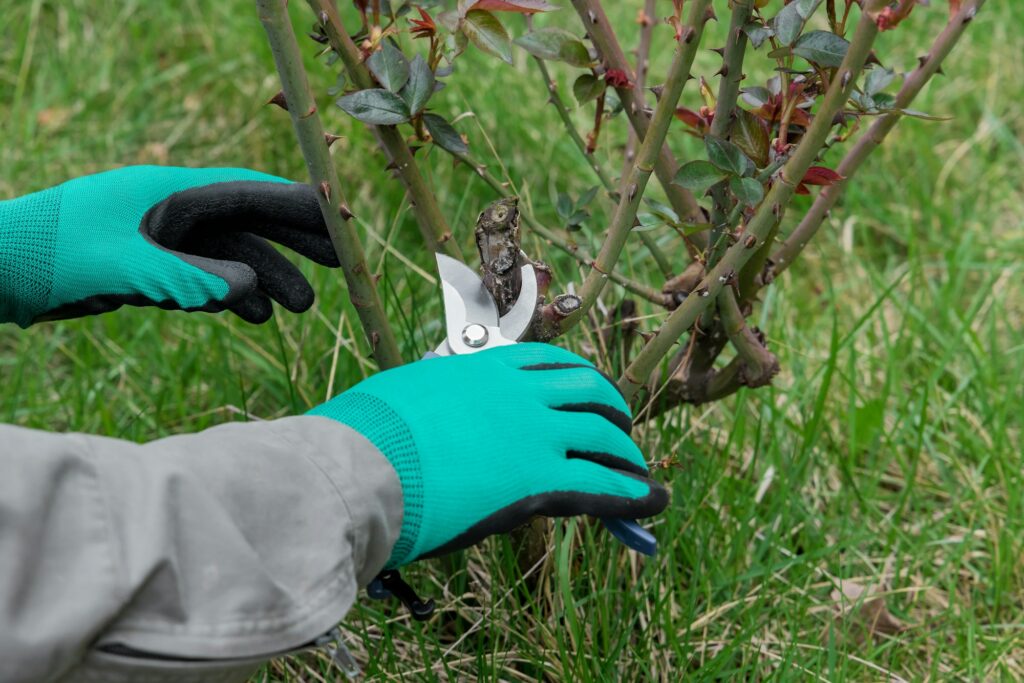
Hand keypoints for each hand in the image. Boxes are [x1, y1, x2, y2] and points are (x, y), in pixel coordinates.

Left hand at [0, 166, 338, 326]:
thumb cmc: (52, 254)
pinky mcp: (151, 266)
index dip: (294, 206)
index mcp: (168, 193)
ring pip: (230, 256)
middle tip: (339, 262)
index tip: (337, 221)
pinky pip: (205, 278)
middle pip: (248, 221)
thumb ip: (187, 276)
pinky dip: (231, 295)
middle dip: (293, 242)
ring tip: (302, 308)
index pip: (246, 194)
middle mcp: (172, 212)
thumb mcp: (123, 265)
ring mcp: (162, 239)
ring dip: (267, 279)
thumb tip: (251, 285)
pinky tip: (255, 316)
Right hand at [309, 343, 667, 567]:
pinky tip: (652, 499)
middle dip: (610, 411)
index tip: (587, 396)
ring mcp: (533, 433)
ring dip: (625, 451)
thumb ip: (436, 398)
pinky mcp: (539, 479)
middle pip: (588, 392)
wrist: (358, 468)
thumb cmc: (364, 435)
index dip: (578, 382)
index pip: (550, 364)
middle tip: (617, 431)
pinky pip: (602, 482)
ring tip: (637, 468)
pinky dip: (634, 492)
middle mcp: (518, 392)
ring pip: (603, 435)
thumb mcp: (406, 394)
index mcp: (484, 367)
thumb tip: (432, 411)